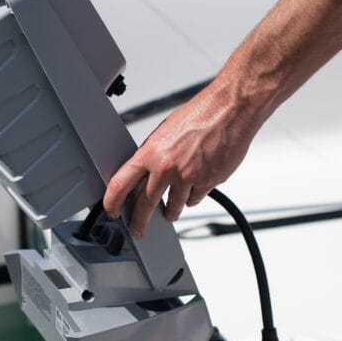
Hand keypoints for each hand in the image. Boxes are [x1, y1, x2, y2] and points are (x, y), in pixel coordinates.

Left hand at [103, 79, 260, 238]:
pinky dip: (194, 195)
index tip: (112, 210)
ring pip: (174, 206)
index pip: (121, 183)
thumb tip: (143, 173)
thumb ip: (153, 155)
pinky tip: (197, 184)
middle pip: (145, 204)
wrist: (230, 110)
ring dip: (172, 210)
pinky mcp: (208, 182)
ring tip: (171, 211)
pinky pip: (195, 198)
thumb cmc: (199, 115)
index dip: (112, 201)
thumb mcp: (164, 132)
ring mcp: (188, 176)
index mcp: (151, 152)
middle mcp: (167, 166)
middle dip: (139, 222)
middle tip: (137, 230)